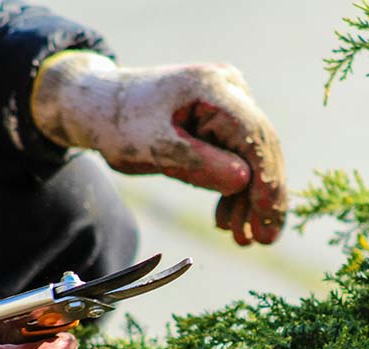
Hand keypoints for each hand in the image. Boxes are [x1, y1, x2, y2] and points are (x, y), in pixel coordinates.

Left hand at [31, 51, 286, 245]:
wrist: (100, 106)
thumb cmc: (121, 124)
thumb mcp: (153, 148)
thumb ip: (197, 163)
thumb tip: (244, 181)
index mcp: (212, 88)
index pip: (254, 135)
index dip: (267, 179)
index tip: (268, 218)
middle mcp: (229, 89)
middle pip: (260, 147)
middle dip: (263, 196)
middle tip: (264, 240)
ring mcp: (229, 103)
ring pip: (252, 156)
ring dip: (248, 200)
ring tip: (242, 239)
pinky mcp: (223, 120)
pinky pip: (238, 157)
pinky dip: (234, 190)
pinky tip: (228, 220)